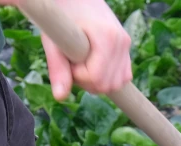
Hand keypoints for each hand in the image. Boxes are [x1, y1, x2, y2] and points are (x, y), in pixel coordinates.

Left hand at [0, 0, 132, 97]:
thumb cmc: (60, 13)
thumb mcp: (54, 39)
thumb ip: (58, 68)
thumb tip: (60, 97)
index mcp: (106, 37)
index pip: (96, 78)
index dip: (78, 77)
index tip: (68, 61)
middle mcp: (121, 41)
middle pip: (108, 85)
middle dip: (87, 81)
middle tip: (73, 62)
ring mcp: (126, 44)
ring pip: (117, 83)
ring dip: (97, 81)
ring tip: (83, 62)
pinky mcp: (126, 47)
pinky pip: (123, 76)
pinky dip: (108, 77)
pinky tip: (93, 63)